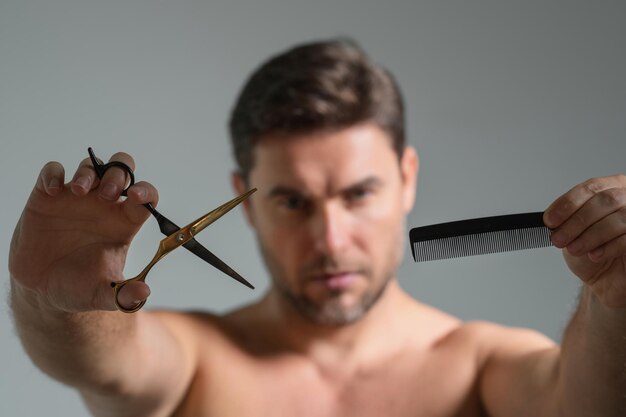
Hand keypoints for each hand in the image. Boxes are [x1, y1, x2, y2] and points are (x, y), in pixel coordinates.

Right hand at [9, 152, 157, 311]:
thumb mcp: (104, 295)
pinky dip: (52, 174)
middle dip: (118, 174)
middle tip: (108, 193)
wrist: (44, 291)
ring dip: (88, 172)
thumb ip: (125, 295)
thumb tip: (144, 292)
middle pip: (121, 170)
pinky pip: (51, 172)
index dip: (145, 192)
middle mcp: (103, 205)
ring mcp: (76, 198)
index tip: (138, 197)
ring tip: (80, 191)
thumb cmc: (80, 287)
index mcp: (124, 222)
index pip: (145, 196)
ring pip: (89, 166)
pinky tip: (52, 190)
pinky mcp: (47, 198)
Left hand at [544, 174, 625, 307]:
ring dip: (590, 236)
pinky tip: (594, 255)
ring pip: (618, 218)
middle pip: (606, 200)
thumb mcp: (572, 231)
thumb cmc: (591, 248)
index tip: (550, 220)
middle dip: (577, 221)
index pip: (591, 188)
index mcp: (612, 188)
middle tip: (559, 239)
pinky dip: (608, 247)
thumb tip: (551, 219)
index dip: (568, 203)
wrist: (606, 276)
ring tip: (574, 249)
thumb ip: (566, 220)